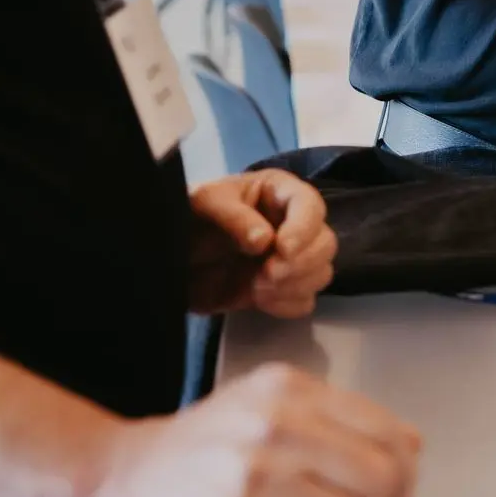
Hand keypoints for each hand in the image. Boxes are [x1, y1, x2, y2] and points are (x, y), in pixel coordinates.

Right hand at [83, 363, 421, 496]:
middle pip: (375, 475)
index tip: (402, 487)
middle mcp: (273, 424)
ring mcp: (252, 477)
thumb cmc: (201, 445)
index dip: (404, 466)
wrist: (116, 482)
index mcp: (287, 387)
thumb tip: (412, 446)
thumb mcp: (266, 405)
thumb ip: (337, 418)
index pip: (382, 428)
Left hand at [189, 172, 337, 318]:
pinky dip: (286, 304)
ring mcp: (289, 259)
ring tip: (258, 285)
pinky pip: (305, 301)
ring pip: (321, 273)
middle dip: (300, 263)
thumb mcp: (207, 204)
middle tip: (266, 274)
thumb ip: (235, 217)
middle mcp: (291, 223)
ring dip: (293, 285)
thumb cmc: (190, 217)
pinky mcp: (280, 289)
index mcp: (278, 192)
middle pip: (325, 243)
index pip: (311, 206)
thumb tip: (265, 240)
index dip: (303, 229)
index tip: (282, 249)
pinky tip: (260, 299)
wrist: (170, 258)